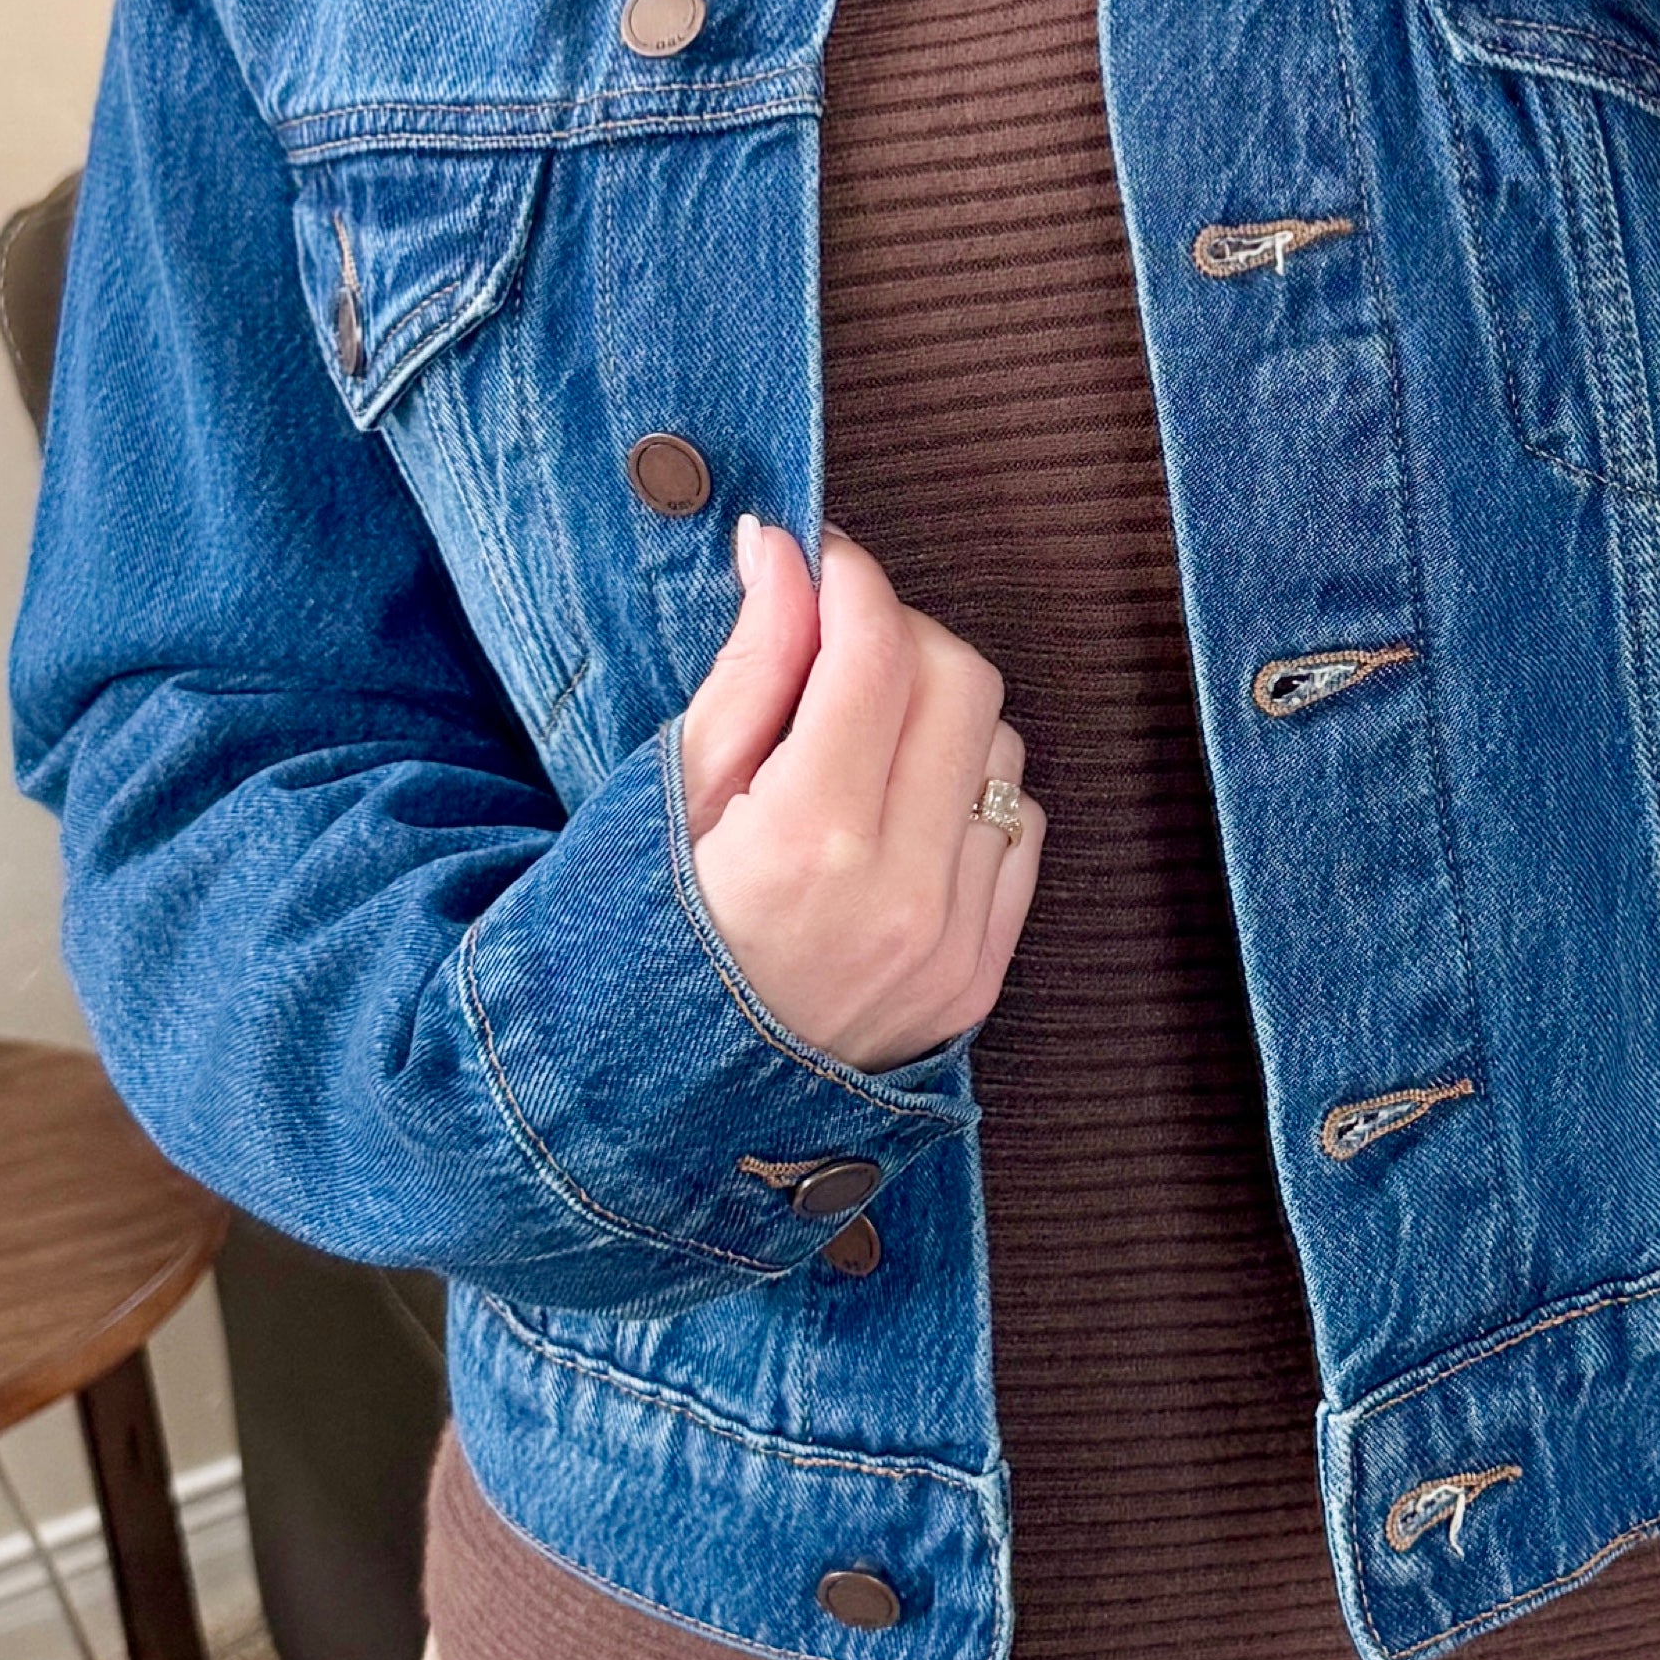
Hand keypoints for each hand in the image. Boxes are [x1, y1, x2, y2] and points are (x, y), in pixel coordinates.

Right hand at [675, 518, 1040, 1070]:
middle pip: (961, 683)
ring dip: (941, 716)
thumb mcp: (669, 797)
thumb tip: (785, 549)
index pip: (877, 652)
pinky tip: (896, 814)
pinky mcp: (980, 975)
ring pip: (1003, 753)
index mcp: (808, 841)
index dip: (851, 580)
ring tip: (856, 741)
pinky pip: (1021, 833)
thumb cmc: (639, 944)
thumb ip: (750, 667)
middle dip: (902, 634)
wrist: (654, 1109)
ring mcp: (952, 941)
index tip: (818, 563)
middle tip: (835, 644)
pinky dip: (971, 797)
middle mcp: (900, 892)